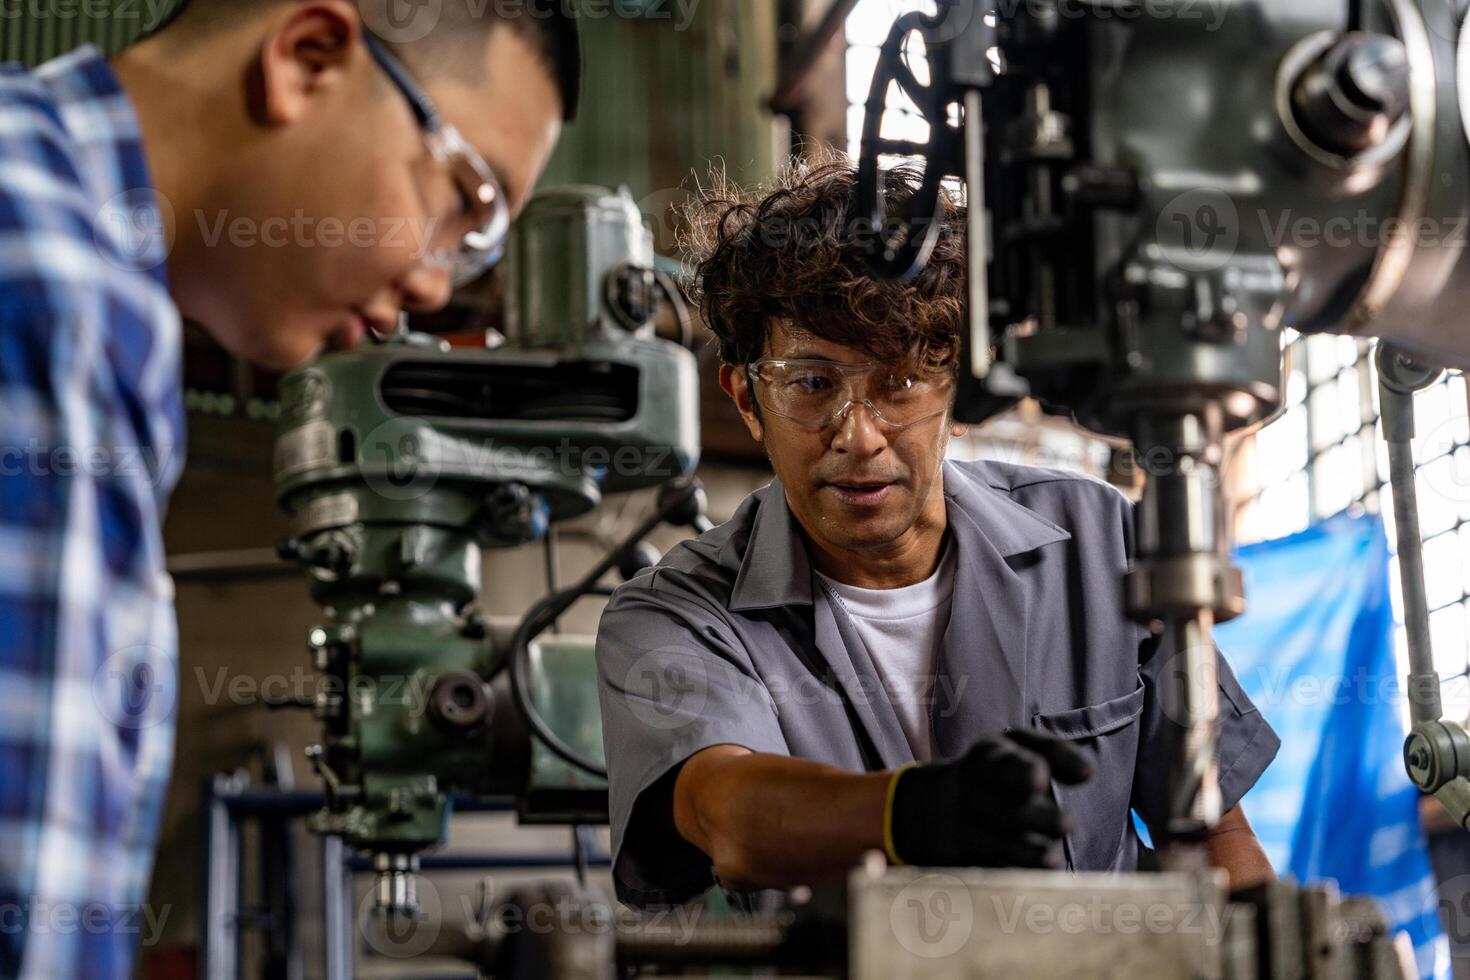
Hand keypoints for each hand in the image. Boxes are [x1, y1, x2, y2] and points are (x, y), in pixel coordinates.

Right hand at [884, 729, 1093, 868]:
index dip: (1021, 772)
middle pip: (1006, 808)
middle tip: (1066, 824)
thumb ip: (1055, 752)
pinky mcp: (971, 858)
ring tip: (1053, 857)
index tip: (1039, 780)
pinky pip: (995, 868)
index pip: (1005, 764)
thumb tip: (1087, 772)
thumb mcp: (1017, 746)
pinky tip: (1039, 876)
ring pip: (999, 843)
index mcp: (989, 757)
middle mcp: (975, 792)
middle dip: (1036, 817)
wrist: (935, 806)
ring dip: (1029, 852)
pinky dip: (1018, 874)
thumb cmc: (997, 770)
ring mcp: (970, 828)